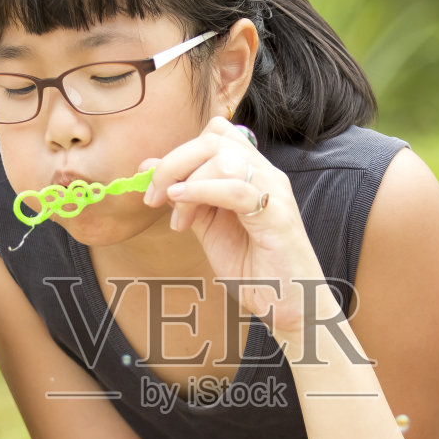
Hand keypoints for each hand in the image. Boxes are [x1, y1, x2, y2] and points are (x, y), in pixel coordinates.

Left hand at [142, 116, 325, 337]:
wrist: (290, 304)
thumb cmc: (255, 269)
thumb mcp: (210, 228)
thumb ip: (185, 198)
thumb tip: (148, 169)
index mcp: (252, 174)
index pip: (216, 133)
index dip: (180, 151)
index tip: (157, 184)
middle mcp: (266, 174)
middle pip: (214, 139)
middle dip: (174, 163)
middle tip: (154, 197)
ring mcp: (274, 191)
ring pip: (223, 157)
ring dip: (186, 182)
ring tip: (178, 220)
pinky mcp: (276, 214)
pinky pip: (234, 188)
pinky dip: (200, 192)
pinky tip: (182, 206)